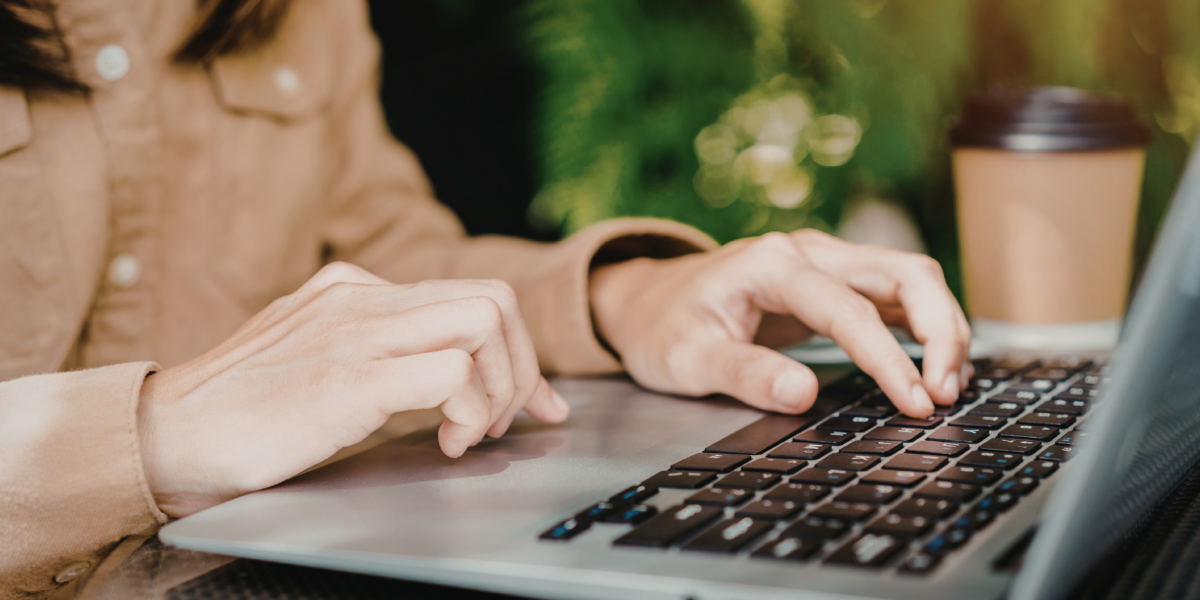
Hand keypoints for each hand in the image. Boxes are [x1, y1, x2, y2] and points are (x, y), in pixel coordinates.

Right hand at [137, 262, 568, 517]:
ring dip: (502, 386)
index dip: (519, 353)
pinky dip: (470, 413)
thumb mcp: (315, 357)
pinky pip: (452, 373)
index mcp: (356, 289)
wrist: (169, 433)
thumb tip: (447, 376)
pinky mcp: (352, 375)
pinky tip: (446, 444)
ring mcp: (358, 330)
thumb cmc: (239, 411)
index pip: (469, 296)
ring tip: (473, 434)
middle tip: (507, 422)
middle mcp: (364, 297)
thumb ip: (375, 351)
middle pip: (494, 299)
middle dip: (524, 367)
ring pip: (486, 320)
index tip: (535, 401)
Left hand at [589, 230, 970, 417]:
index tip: (915, 402)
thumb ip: (744, 374)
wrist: (649, 301)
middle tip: (947, 393)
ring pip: (909, 277)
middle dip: (940, 329)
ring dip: (941, 326)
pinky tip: (935, 365)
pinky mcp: (834, 281)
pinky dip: (925, 326)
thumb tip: (803, 394)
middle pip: (902, 272)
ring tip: (950, 386)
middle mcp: (806, 251)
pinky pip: (896, 294)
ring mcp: (824, 261)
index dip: (888, 358)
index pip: (848, 308)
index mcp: (769, 264)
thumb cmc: (664, 328)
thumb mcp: (687, 360)